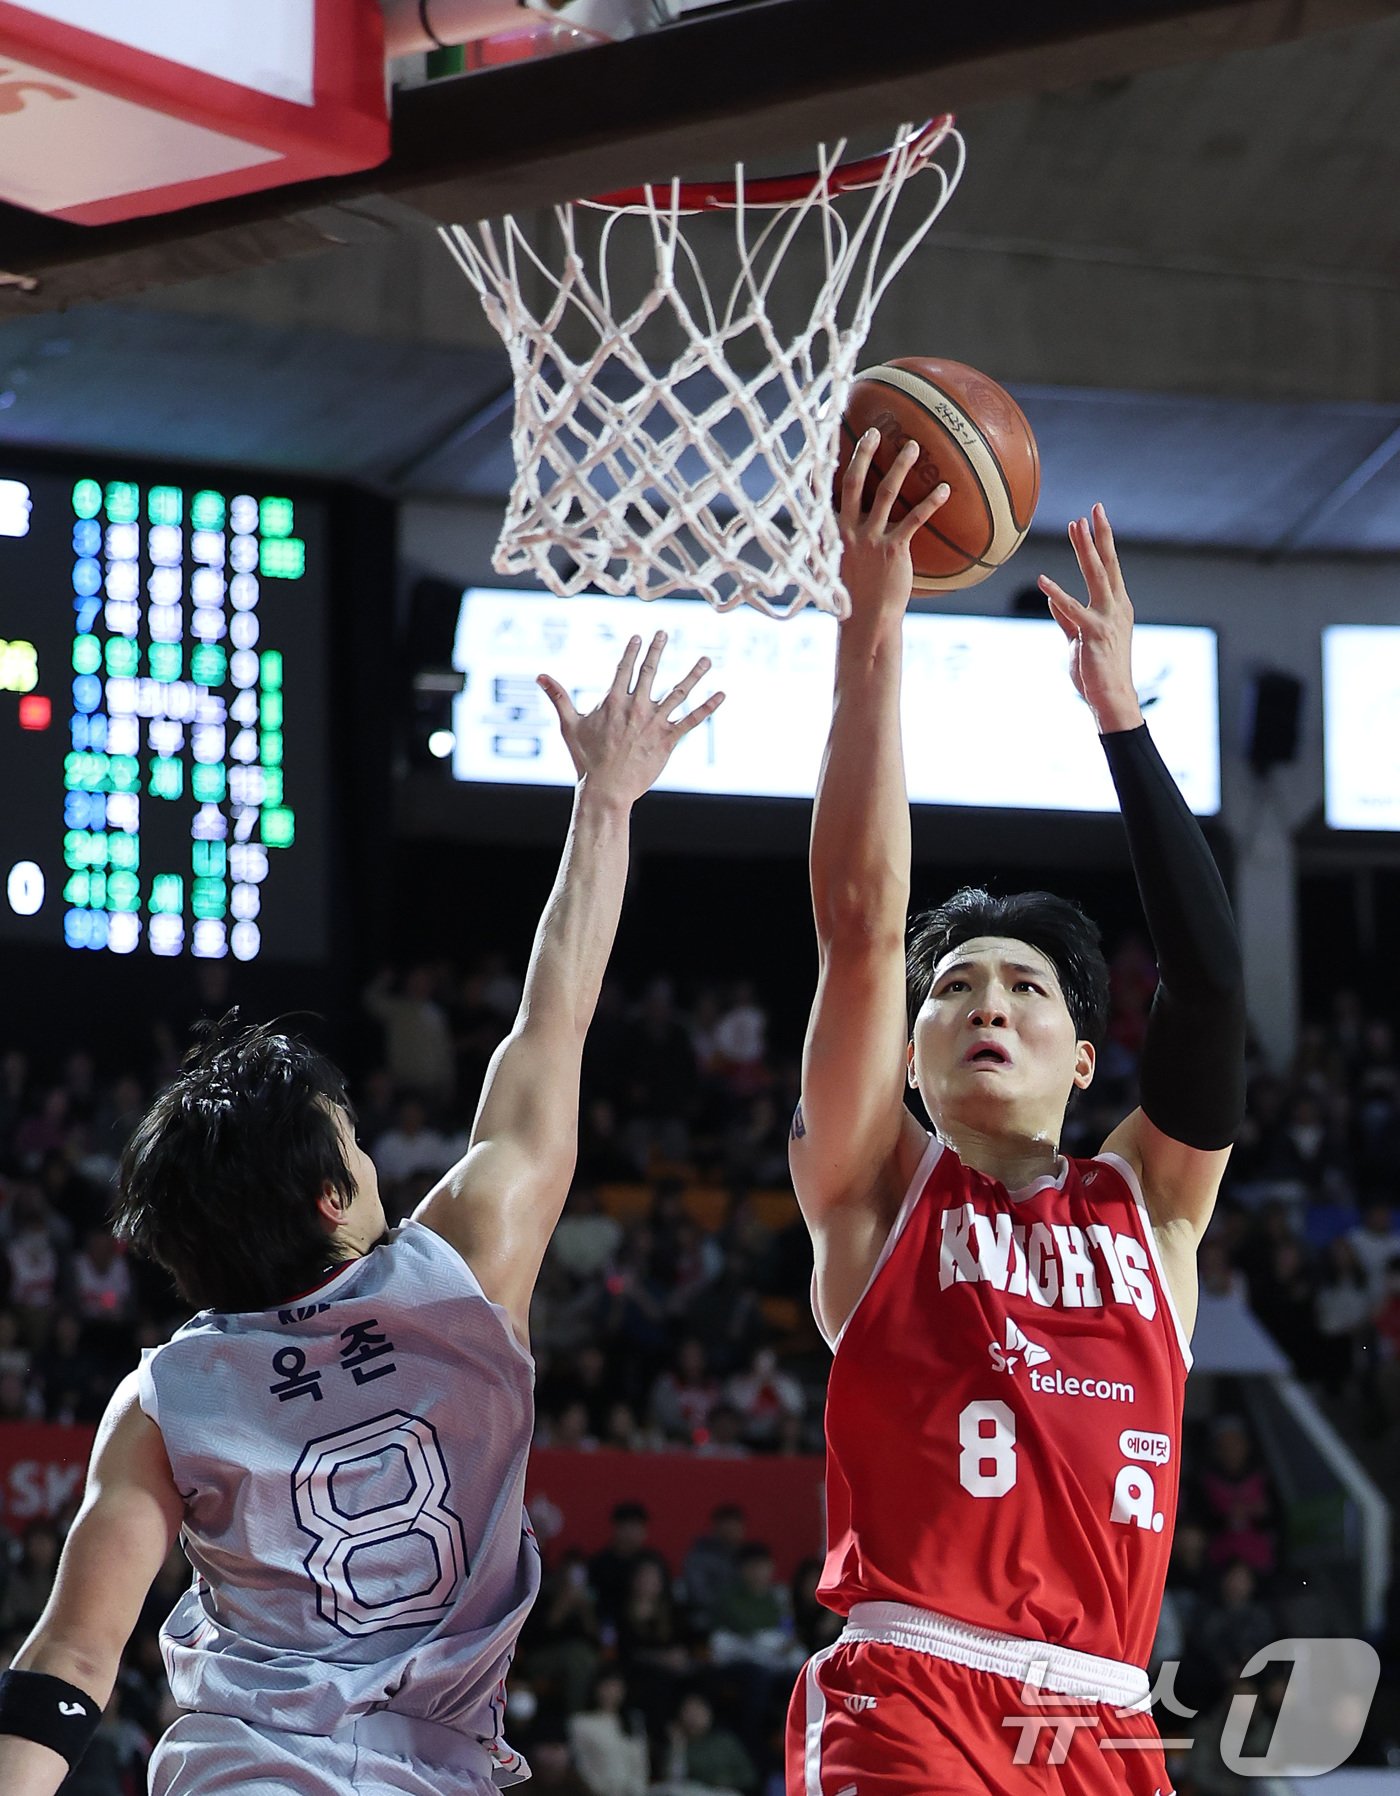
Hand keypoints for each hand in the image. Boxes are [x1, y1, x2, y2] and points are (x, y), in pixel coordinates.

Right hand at [537, 631, 723, 806]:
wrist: (606, 789)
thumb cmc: (585, 759)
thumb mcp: (569, 725)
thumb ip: (558, 697)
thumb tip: (540, 675)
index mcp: (613, 701)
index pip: (624, 668)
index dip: (631, 651)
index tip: (638, 636)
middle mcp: (636, 707)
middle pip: (649, 672)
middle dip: (657, 650)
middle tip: (664, 633)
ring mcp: (654, 722)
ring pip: (678, 692)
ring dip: (694, 674)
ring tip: (706, 659)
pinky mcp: (668, 740)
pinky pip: (692, 720)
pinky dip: (708, 707)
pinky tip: (721, 694)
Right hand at [838, 429, 949, 623]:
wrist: (866, 622)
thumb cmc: (852, 597)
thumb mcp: (834, 567)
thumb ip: (836, 544)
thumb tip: (840, 529)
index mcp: (830, 533)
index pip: (823, 492)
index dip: (824, 465)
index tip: (828, 440)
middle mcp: (847, 530)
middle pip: (854, 482)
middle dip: (863, 454)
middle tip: (875, 431)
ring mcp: (870, 539)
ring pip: (886, 493)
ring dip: (900, 467)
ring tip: (914, 446)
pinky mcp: (893, 551)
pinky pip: (914, 519)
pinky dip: (930, 502)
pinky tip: (945, 489)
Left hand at [1038, 503, 1143, 731]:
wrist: (1111, 698)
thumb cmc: (1097, 671)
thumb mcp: (1078, 639)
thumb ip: (1067, 619)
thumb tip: (1052, 599)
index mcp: (1116, 606)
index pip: (1109, 567)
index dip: (1102, 541)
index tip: (1094, 517)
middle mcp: (1117, 607)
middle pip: (1107, 564)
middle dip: (1100, 534)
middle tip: (1094, 508)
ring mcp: (1107, 619)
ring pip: (1096, 576)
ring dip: (1085, 550)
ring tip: (1076, 526)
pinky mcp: (1094, 634)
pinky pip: (1072, 610)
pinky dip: (1057, 594)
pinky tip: (1042, 580)